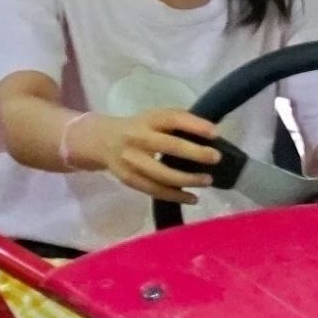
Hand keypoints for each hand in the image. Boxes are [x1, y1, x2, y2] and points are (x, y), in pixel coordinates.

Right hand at [74, 106, 224, 198]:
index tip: (215, 133)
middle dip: (195, 153)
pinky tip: (192, 198)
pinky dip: (175, 196)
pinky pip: (154, 190)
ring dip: (187, 179)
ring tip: (207, 181)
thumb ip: (177, 124)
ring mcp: (131, 160)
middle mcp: (137, 138)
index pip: (173, 118)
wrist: (101, 141)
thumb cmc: (138, 128)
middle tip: (216, 158)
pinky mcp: (129, 178)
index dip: (195, 125)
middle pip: (169, 146)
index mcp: (148, 119)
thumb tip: (212, 137)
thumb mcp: (153, 118)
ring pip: (162, 174)